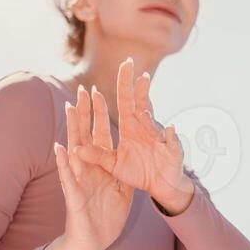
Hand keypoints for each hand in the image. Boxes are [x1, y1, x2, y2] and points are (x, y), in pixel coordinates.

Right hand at [53, 83, 134, 249]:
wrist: (93, 244)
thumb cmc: (104, 218)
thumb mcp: (121, 191)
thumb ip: (124, 172)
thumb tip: (132, 155)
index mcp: (100, 166)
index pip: (99, 134)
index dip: (99, 114)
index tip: (98, 91)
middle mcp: (86, 168)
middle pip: (84, 134)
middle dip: (84, 112)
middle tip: (81, 88)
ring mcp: (78, 180)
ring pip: (73, 149)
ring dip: (71, 129)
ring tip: (69, 108)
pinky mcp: (74, 196)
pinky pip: (68, 177)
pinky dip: (64, 163)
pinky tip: (61, 148)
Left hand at [74, 58, 192, 208]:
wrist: (160, 185)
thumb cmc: (138, 171)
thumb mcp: (114, 165)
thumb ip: (98, 156)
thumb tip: (76, 149)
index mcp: (131, 127)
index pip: (124, 102)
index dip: (121, 85)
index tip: (117, 68)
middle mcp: (146, 127)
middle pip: (140, 103)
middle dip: (135, 85)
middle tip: (128, 64)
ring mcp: (160, 137)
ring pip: (154, 123)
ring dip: (149, 115)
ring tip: (143, 108)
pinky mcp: (173, 151)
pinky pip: (172, 143)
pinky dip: (171, 138)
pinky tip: (170, 131)